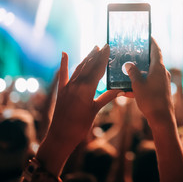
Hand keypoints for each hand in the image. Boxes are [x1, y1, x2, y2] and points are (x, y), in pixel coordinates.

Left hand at [36, 45, 120, 175]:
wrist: (61, 135)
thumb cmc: (80, 125)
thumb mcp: (96, 110)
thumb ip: (107, 97)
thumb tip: (121, 89)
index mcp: (86, 88)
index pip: (97, 69)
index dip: (104, 58)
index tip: (108, 48)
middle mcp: (76, 84)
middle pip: (89, 66)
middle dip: (96, 55)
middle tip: (103, 46)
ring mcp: (68, 86)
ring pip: (79, 68)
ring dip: (86, 58)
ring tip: (93, 49)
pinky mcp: (61, 91)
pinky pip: (63, 74)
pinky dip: (64, 63)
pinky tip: (64, 54)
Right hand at [125, 39, 182, 181]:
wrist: (162, 119)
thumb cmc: (150, 100)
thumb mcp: (137, 85)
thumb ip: (132, 72)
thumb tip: (129, 64)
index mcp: (158, 68)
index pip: (156, 50)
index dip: (151, 42)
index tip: (147, 35)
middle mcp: (162, 73)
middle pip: (152, 61)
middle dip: (141, 58)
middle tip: (132, 53)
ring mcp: (163, 83)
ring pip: (149, 74)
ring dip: (138, 74)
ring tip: (126, 73)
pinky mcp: (161, 92)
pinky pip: (149, 85)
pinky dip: (140, 86)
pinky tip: (127, 92)